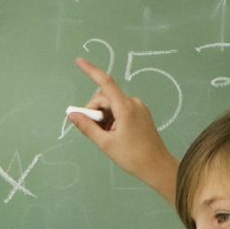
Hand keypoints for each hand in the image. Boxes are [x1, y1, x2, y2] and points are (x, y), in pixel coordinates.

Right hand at [70, 57, 178, 200]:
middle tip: (92, 131)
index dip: (91, 71)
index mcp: (125, 108)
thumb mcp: (105, 143)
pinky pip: (120, 110)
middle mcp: (133, 102)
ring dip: (103, 118)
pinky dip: (112, 119)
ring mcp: (138, 107)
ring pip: (112, 105)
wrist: (157, 166)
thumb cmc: (132, 157)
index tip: (79, 61)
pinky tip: (114, 135)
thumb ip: (87, 127)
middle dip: (94, 111)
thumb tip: (72, 115)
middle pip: (105, 98)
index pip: (105, 83)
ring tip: (107, 137)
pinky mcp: (140, 113)